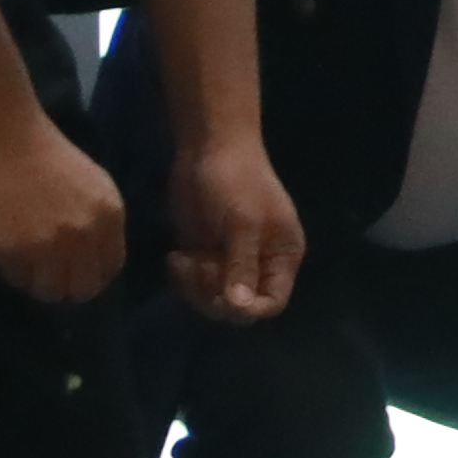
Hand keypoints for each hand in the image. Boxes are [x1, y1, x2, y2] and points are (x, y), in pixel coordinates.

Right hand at [0, 116, 127, 309]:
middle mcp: (82, 236)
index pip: (110, 268)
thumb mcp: (97, 188)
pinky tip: (12, 256)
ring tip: (31, 271)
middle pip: (81, 289)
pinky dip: (15, 273)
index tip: (80, 274)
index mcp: (109, 218)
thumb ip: (103, 224)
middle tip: (54, 280)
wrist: (7, 141)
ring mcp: (45, 245)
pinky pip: (16, 279)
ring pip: (48, 292)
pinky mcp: (10, 249)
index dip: (94, 276)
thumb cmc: (53, 158)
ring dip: (40, 285)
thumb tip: (97, 260)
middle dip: (69, 289)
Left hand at [162, 133, 301, 326]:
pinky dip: (182, 277)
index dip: (250, 309)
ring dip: (195, 287)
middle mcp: (257, 263)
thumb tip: (240, 309)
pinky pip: (193, 283)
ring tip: (184, 261)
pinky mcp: (202, 253)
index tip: (224, 298)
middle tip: (198, 269)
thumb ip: (242, 265)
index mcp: (281, 257)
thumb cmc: (236, 182)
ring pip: (213, 297)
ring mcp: (228, 259)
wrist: (208, 149)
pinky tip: (176, 255)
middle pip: (239, 306)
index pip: (272, 302)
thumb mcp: (243, 224)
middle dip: (215, 296)